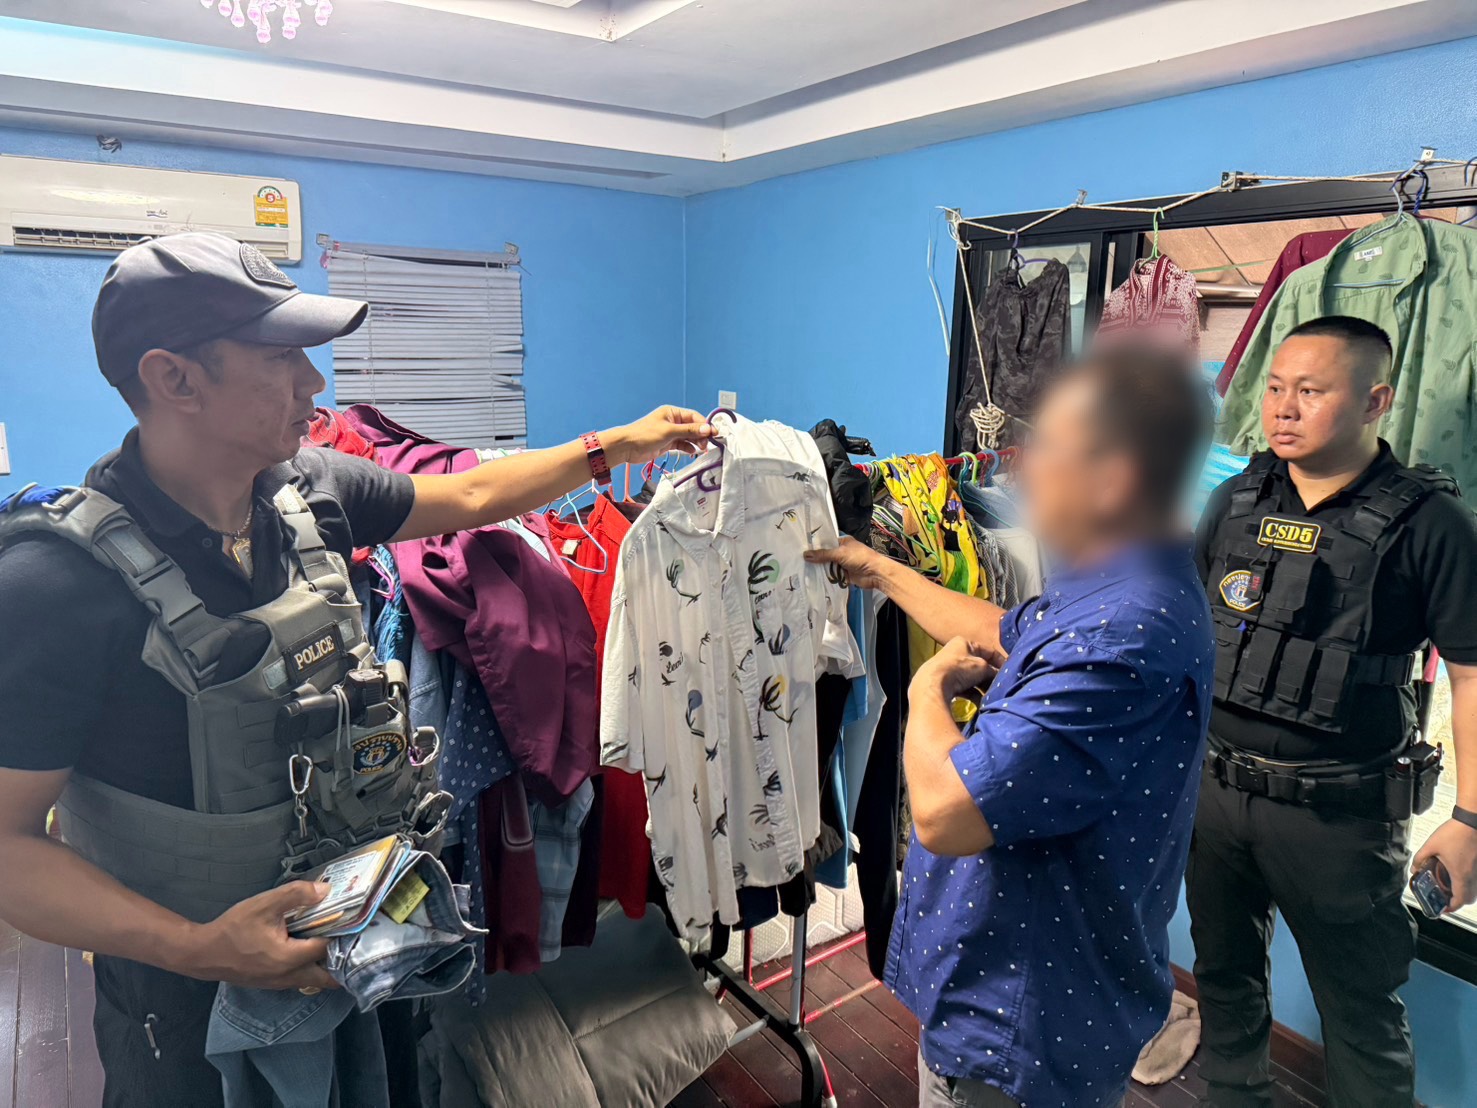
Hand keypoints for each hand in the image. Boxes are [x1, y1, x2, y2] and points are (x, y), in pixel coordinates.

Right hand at [176, 881, 337, 990]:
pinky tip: (309, 949)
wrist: (202, 953)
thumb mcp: (264, 904)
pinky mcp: (272, 983)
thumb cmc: (232, 929)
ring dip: (326, 966)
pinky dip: (311, 968)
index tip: (351, 921)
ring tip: (335, 944)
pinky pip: (300, 980)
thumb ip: (297, 895)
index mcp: (290, 958)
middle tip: (350, 941)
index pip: (327, 949)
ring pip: (314, 980)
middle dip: (342, 962)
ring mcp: (280, 983)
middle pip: (327, 977)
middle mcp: (288, 976)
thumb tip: (326, 890)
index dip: (341, 934)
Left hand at [607, 407, 714, 466]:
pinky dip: (688, 448)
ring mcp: (670, 433)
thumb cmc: (644, 434)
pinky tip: (692, 452)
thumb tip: (707, 429)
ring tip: (701, 449)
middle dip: (701, 435)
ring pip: (688, 436)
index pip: (694, 417)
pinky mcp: (668, 443)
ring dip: (696, 442)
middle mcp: (673, 421)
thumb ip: (689, 430)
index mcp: (672, 413)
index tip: (713, 434)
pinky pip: (682, 444)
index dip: (704, 425)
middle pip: (693, 427)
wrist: (627, 447)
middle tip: (707, 444)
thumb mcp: (669, 431)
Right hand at [804, 536, 889, 590]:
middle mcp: (842, 552)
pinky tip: (813, 579)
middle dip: (815, 559)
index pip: (826, 543)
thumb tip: (805, 555)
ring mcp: (843, 564)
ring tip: (802, 570)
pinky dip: (825, 577)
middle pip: (825, 555)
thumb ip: (823, 555)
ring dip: (820, 569)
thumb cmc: (859, 558)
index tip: (801, 549)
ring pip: (828, 566)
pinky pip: (832, 576)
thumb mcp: (840, 553)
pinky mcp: (844, 575)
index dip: (815, 546)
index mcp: (843, 542)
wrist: (875, 573)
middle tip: (798, 561)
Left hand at [911, 637, 1003, 700]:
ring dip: (982, 687)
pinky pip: (964, 689)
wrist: (932, 685)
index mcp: (964, 643)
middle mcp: (955, 654)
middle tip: (1001, 686)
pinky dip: (973, 695)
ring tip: (992, 695)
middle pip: (980, 666)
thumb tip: (1000, 678)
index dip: (1000, 662)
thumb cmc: (959, 668)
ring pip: (972, 678)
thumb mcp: (982, 667)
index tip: (1010, 672)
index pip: (988, 651)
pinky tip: (980, 703)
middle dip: (990, 677)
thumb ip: (993, 671)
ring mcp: (949, 669)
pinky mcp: (945, 684)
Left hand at [1413, 819, 1476, 911]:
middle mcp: (1473, 876)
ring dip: (1464, 892)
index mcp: (1461, 875)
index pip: (1460, 901)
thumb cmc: (1455, 832)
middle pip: (1470, 899)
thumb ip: (1420, 858)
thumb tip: (1414, 867)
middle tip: (1446, 898)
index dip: (1451, 908)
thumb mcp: (1431, 846)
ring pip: (1475, 890)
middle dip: (1458, 902)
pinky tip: (1458, 873)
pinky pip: (1476, 880)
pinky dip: (1468, 883)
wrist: (1472, 821)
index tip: (1443, 908)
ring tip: (1450, 886)